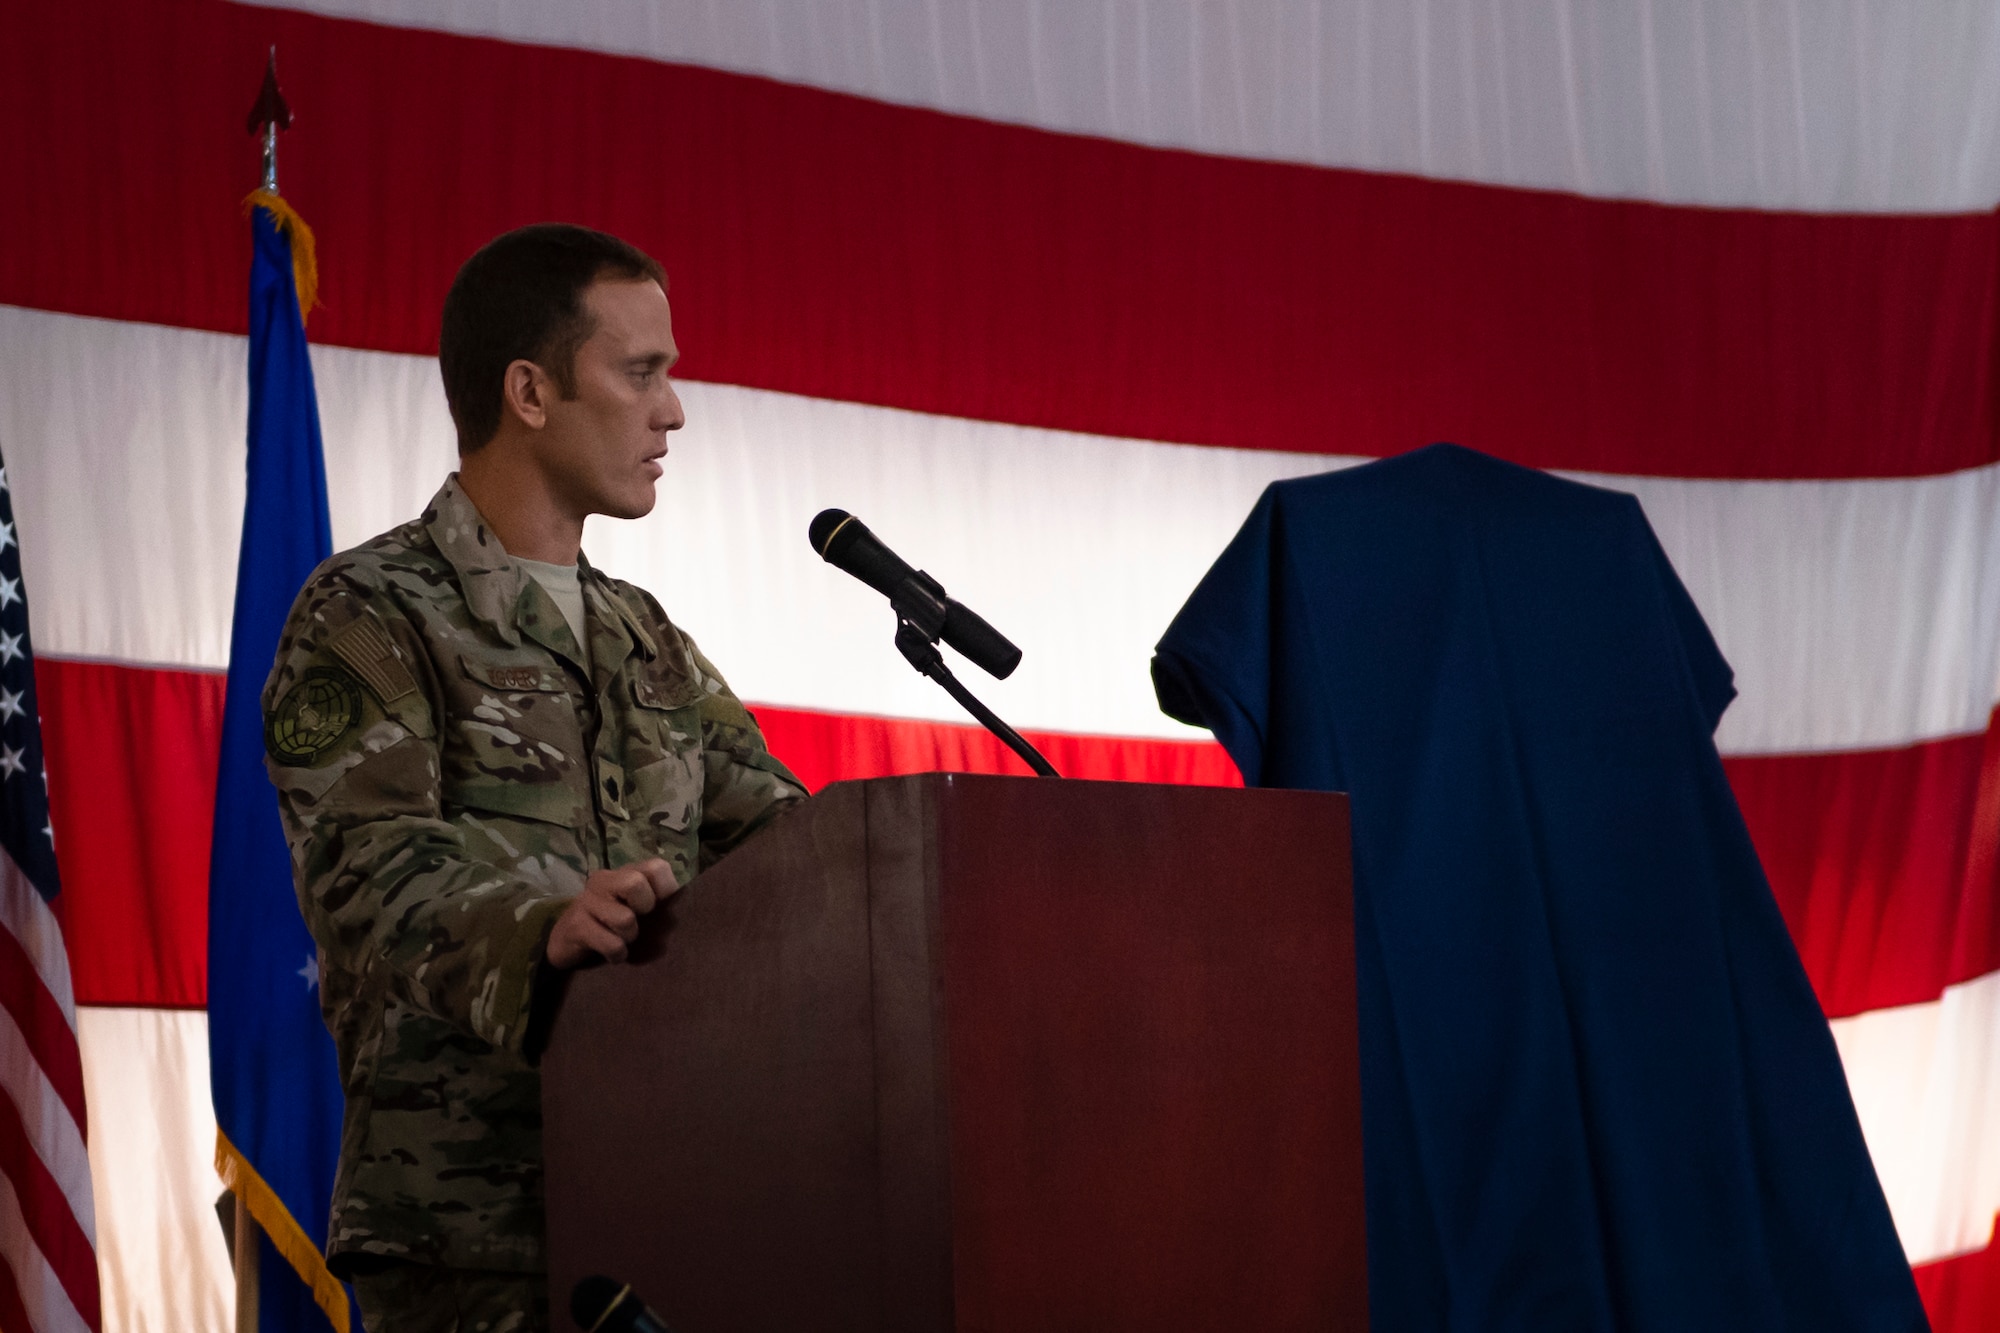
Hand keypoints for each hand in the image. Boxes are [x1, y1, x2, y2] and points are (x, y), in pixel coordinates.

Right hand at [546, 859, 678, 967]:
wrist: (566, 940)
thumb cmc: (612, 923)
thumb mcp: (637, 908)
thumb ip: (661, 901)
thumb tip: (692, 908)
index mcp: (625, 872)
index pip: (657, 867)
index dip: (665, 891)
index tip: (657, 908)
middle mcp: (604, 879)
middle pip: (635, 883)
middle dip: (644, 910)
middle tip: (637, 923)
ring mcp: (587, 900)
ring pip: (625, 919)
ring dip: (629, 938)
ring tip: (622, 940)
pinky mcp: (576, 925)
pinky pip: (611, 943)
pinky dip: (617, 954)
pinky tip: (613, 954)